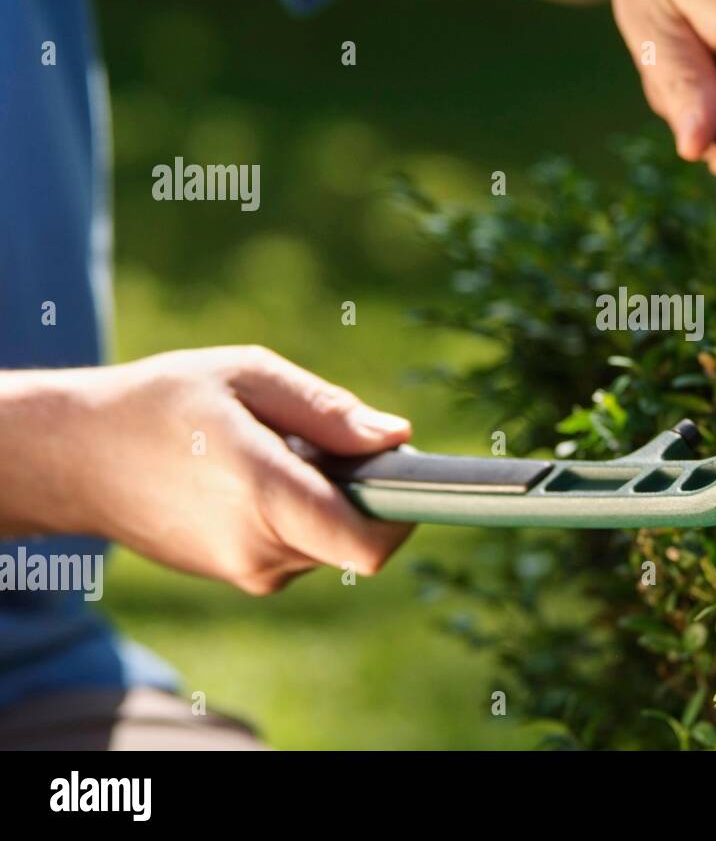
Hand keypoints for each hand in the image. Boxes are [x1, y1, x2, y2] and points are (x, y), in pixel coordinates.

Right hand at [0, 347, 412, 594]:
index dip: (404, 514)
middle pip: (357, 539)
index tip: (404, 472)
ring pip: (330, 543)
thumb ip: (328, 411)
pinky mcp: (236, 576)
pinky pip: (298, 547)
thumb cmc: (162, 401)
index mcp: (265, 495)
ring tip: (274, 452)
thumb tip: (397, 438)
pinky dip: (298, 514)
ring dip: (327, 501)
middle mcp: (259, 548)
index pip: (367, 545)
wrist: (74, 456)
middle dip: (364, 493)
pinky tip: (253, 476)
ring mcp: (244, 570)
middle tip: (323, 440)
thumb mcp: (248, 377)